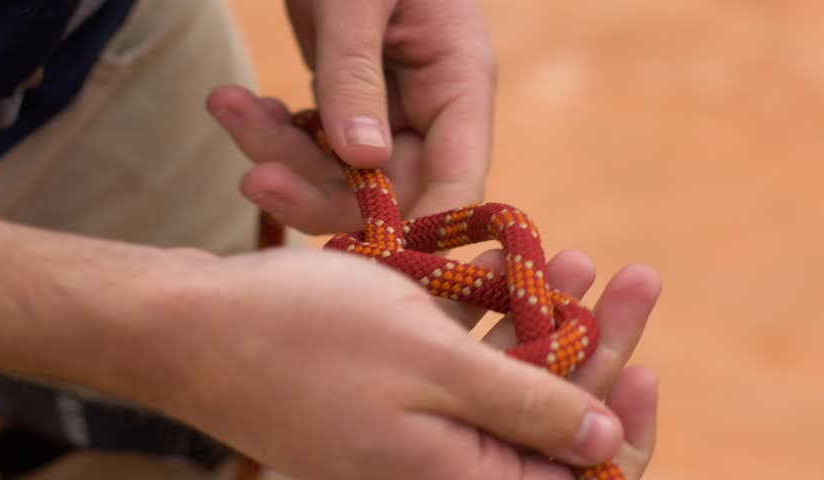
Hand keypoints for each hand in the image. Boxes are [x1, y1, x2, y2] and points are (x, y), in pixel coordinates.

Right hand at [102, 247, 648, 479]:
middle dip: (601, 354)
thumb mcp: (433, 364)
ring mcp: (413, 437)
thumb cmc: (307, 339)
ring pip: (509, 390)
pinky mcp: (390, 400)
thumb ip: (527, 410)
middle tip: (636, 281)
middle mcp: (439, 473)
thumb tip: (607, 445)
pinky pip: (461, 370)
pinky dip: (493, 324)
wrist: (194, 327)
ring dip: (550, 328)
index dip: (627, 430)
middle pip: (550, 428)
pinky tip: (512, 270)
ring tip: (581, 265)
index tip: (648, 363)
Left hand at [208, 0, 495, 232]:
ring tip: (227, 106)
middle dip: (317, 189)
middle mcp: (434, 108)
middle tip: (254, 178)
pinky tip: (237, 103)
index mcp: (462, 82)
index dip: (419, 232)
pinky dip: (273, 132)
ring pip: (342, 175)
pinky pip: (315, 146)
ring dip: (280, 155)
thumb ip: (356, 74)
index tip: (358, 255)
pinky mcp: (350, 105)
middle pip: (390, 193)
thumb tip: (362, 158)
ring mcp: (392, 110)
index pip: (458, 184)